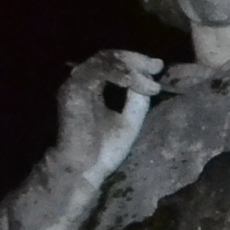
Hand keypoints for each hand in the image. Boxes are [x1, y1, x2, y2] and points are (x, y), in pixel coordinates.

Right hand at [52, 50, 160, 189]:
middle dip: (135, 59)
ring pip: (103, 61)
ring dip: (129, 67)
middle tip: (156, 66)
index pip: (114, 64)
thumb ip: (137, 99)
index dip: (136, 62)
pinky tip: (131, 81)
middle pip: (109, 57)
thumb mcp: (130, 120)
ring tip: (149, 76)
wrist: (84, 172)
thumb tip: (149, 78)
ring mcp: (75, 85)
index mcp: (94, 88)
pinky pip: (94, 73)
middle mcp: (83, 83)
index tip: (158, 67)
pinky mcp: (71, 92)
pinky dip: (114, 73)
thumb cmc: (103, 151)